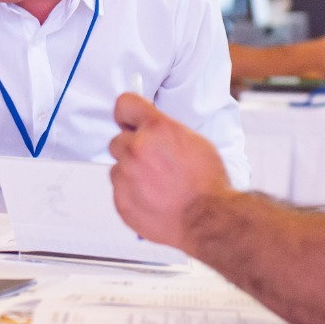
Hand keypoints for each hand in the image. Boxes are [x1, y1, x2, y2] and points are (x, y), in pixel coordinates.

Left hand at [109, 94, 231, 252]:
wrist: (207, 219)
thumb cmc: (207, 183)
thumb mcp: (193, 141)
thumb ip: (165, 131)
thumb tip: (151, 129)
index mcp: (157, 129)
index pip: (125, 104)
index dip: (128, 114)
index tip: (129, 121)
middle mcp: (137, 148)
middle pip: (117, 140)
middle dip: (132, 149)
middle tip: (151, 162)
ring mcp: (126, 175)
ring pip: (117, 168)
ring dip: (130, 173)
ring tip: (155, 185)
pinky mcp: (121, 200)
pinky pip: (119, 191)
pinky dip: (131, 195)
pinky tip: (152, 199)